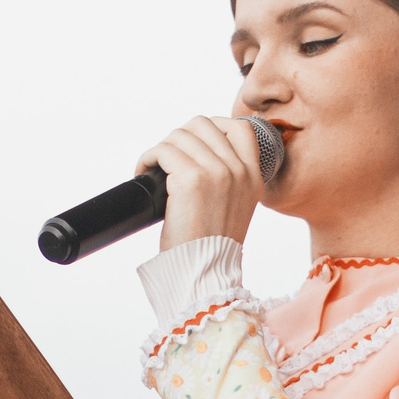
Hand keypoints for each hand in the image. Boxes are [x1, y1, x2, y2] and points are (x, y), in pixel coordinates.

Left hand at [141, 116, 264, 250]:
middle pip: (203, 124)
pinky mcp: (192, 180)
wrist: (206, 273)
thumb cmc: (212, 248)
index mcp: (254, 177)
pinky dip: (148, 158)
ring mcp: (218, 172)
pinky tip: (144, 172)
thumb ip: (228, 181)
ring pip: (180, 135)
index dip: (213, 126)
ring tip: (153, 168)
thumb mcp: (236, 208)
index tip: (194, 143)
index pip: (241, 128)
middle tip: (168, 161)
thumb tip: (196, 156)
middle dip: (180, 138)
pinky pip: (163, 150)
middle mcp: (239, 171)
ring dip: (161, 149)